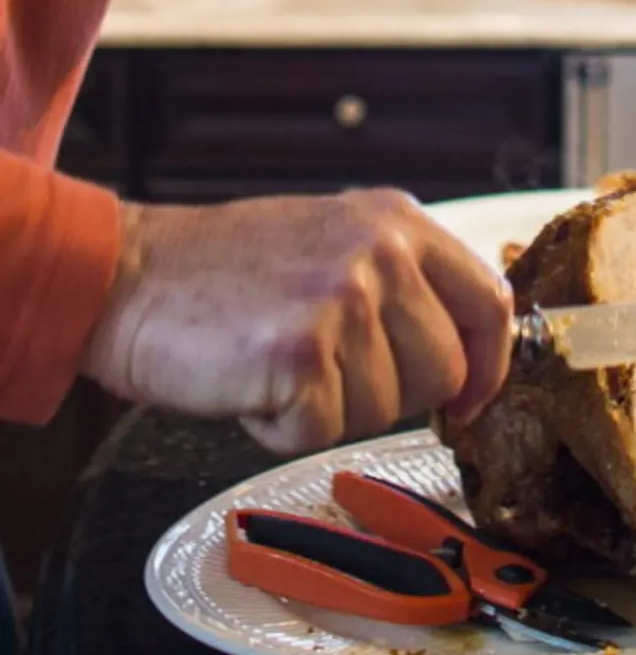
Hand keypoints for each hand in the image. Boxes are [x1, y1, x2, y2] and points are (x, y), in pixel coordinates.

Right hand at [81, 188, 513, 454]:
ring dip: (334, 409)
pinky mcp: (300, 355)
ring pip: (389, 409)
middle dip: (395, 394)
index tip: (469, 396)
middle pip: (446, 371)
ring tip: (281, 363)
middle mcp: (381, 255)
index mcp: (398, 223)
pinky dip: (284, 428)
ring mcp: (343, 302)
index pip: (490, 303)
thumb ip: (406, 284)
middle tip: (329, 370)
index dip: (488, 364)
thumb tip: (467, 354)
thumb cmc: (227, 271)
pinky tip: (254, 384)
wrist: (126, 274)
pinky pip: (325, 431)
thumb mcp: (337, 243)